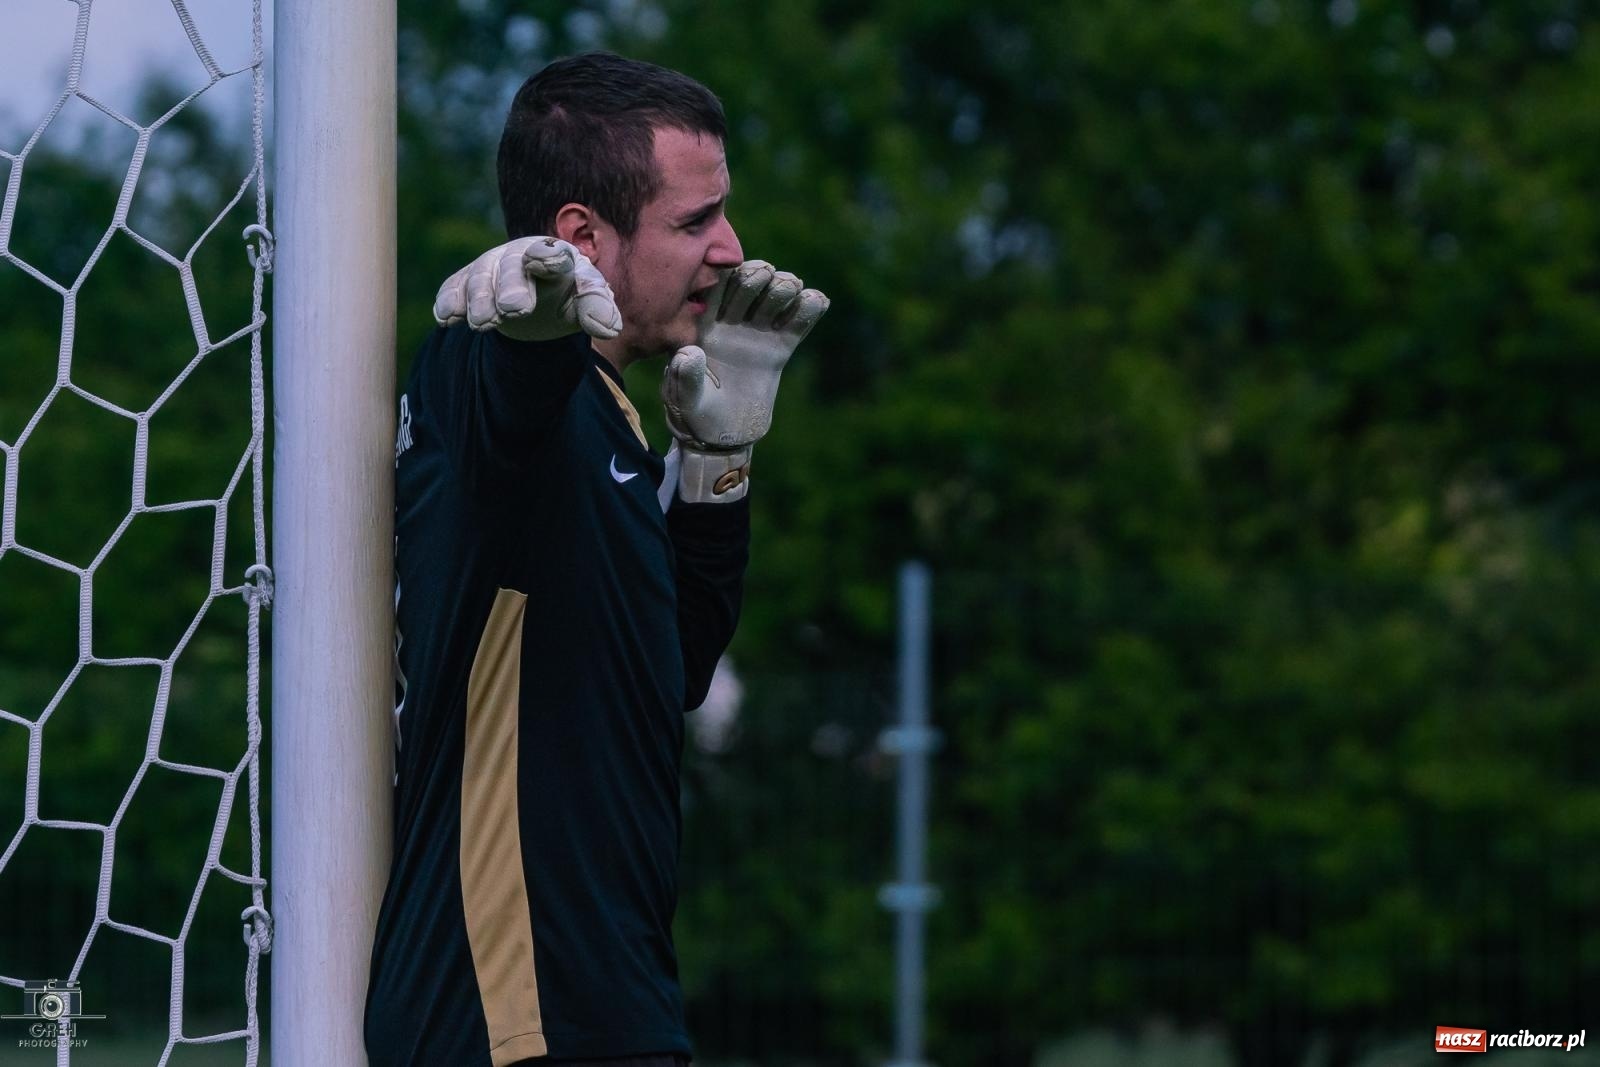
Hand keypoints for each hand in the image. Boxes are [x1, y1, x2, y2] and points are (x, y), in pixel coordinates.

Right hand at [433, 236, 622, 342]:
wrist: (534, 299)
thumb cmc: (564, 295)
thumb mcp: (583, 301)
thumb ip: (597, 308)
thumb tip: (611, 327)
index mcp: (553, 257)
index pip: (551, 253)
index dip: (550, 257)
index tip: (552, 261)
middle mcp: (518, 257)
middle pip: (511, 267)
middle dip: (511, 287)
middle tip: (514, 309)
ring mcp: (490, 268)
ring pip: (481, 279)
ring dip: (480, 301)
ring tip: (483, 323)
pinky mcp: (465, 283)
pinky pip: (453, 288)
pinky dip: (449, 301)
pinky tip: (447, 319)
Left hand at [662, 260, 827, 501]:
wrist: (723, 435)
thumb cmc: (695, 414)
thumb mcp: (685, 398)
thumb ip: (685, 376)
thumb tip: (690, 353)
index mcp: (702, 327)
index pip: (714, 293)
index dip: (726, 277)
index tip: (739, 270)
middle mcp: (730, 324)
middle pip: (746, 290)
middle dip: (757, 277)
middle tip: (768, 274)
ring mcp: (756, 334)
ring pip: (772, 302)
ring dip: (783, 287)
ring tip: (792, 286)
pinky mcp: (778, 349)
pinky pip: (795, 325)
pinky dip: (807, 311)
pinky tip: (818, 300)